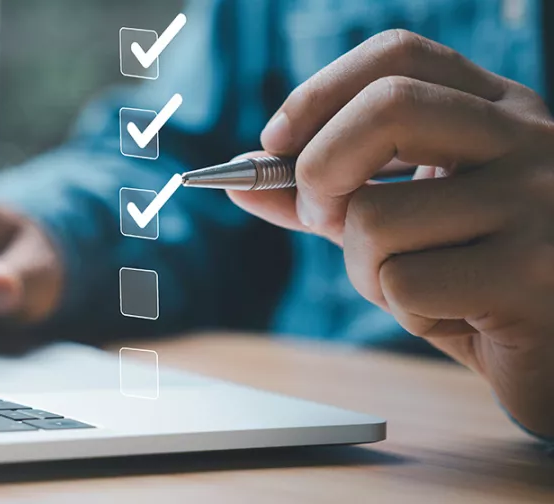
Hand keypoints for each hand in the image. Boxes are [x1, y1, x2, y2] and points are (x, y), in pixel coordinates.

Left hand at [230, 30, 553, 436]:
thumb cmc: (481, 286)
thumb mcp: (406, 226)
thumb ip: (333, 197)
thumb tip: (242, 179)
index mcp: (501, 112)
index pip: (400, 56)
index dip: (319, 92)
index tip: (274, 142)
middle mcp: (531, 141)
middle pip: (387, 108)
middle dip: (318, 168)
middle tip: (317, 216)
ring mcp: (542, 203)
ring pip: (378, 215)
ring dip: (365, 269)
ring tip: (420, 288)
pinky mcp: (536, 275)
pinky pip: (406, 283)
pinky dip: (405, 311)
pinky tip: (459, 318)